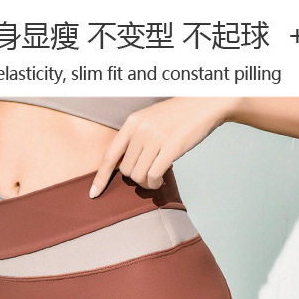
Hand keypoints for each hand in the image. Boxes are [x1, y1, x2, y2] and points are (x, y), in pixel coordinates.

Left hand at [88, 97, 237, 197]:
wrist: (204, 104)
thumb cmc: (178, 116)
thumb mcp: (150, 120)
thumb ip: (136, 138)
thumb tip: (126, 168)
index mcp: (132, 123)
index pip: (110, 155)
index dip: (100, 177)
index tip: (93, 194)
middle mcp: (140, 130)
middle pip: (126, 171)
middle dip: (136, 179)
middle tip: (149, 175)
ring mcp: (155, 138)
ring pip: (139, 176)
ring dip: (147, 183)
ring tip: (156, 178)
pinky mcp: (170, 148)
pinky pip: (153, 176)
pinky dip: (156, 184)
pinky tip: (161, 181)